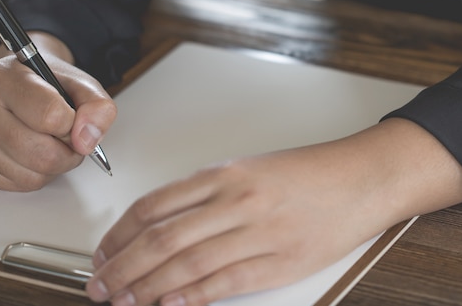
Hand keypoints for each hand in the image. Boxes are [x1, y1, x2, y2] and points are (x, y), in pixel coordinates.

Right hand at [0, 33, 115, 190]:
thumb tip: (88, 139)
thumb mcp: (79, 82)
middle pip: (41, 155)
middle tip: (72, 137)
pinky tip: (37, 152)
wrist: (18, 84)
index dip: (75, 125)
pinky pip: (20, 184)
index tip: (77, 120)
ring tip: (54, 142)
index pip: (50, 116)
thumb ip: (96, 105)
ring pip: (32, 176)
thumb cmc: (47, 84)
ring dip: (56, 166)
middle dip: (70, 152)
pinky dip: (39, 174)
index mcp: (5, 81)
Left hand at [86, 118, 461, 305]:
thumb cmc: (308, 173)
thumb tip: (162, 224)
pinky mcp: (282, 262)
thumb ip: (207, 194)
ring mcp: (260, 232)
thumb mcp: (250, 168)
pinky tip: (168, 305)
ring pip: (187, 264)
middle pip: (163, 239)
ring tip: (124, 300)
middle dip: (123, 266)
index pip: (155, 206)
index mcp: (226, 174)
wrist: (360, 179)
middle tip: (100, 284)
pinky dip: (191, 298)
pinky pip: (225, 283)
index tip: (104, 252)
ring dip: (148, 287)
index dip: (120, 234)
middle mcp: (237, 200)